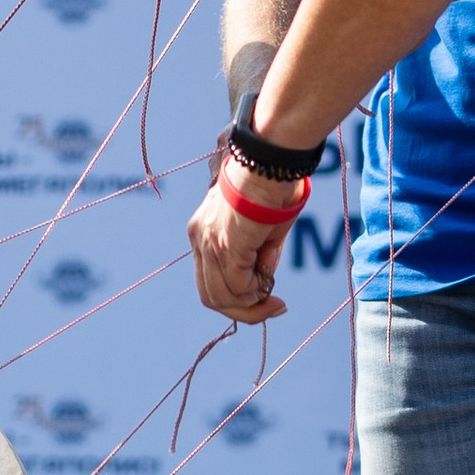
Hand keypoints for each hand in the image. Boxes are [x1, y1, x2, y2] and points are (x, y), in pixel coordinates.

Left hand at [187, 160, 295, 324]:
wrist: (271, 163)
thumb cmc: (274, 188)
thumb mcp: (264, 232)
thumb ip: (258, 259)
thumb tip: (262, 283)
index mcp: (204, 232)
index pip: (210, 281)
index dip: (236, 299)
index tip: (265, 299)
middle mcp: (200, 239)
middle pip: (211, 297)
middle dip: (242, 311)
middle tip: (272, 308)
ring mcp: (210, 244)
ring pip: (222, 297)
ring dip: (251, 305)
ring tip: (274, 298)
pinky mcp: (226, 246)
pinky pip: (238, 287)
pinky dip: (255, 293)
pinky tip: (269, 283)